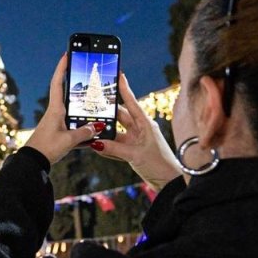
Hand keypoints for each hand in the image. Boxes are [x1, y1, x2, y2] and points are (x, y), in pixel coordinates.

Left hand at [24, 53, 101, 164]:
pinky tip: (94, 135)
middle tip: (87, 74)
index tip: (66, 54)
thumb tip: (97, 126)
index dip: (62, 68)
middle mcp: (55, 113)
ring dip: (84, 110)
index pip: (58, 83)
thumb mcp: (69, 140)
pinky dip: (83, 129)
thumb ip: (84, 132)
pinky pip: (74, 127)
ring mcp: (57, 123)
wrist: (33, 163)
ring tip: (97, 107)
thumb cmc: (46, 148)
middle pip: (67, 94)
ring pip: (73, 112)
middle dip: (77, 85)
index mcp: (56, 109)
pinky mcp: (58, 133)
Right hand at [89, 73, 183, 188]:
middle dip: (107, 111)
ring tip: (90, 127)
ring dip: (104, 132)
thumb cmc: (159, 165)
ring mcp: (135, 140)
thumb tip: (95, 142)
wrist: (168, 183)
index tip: (118, 74)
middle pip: (120, 116)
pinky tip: (95, 145)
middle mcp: (140, 129)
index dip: (124, 88)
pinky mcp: (132, 151)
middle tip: (92, 104)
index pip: (131, 102)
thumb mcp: (135, 155)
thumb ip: (114, 149)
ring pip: (115, 132)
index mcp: (145, 124)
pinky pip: (115, 146)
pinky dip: (106, 146)